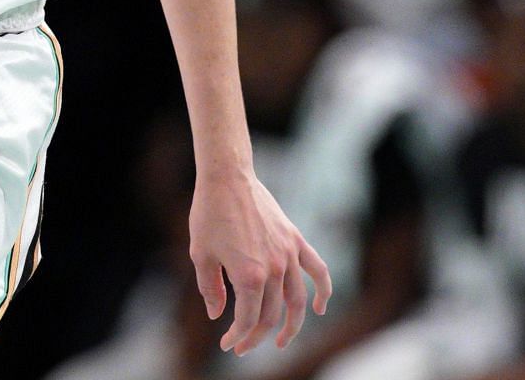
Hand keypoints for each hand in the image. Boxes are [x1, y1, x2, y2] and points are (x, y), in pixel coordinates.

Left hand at [189, 168, 330, 355]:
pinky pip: (317, 269)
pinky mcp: (295, 239)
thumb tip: (218, 315)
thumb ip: (210, 289)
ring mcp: (288, 254)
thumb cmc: (208, 214)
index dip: (238, 336)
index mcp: (249, 276)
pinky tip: (320, 307)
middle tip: (244, 345)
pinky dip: (324, 290)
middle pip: (272, 315)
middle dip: (257, 335)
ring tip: (282, 341)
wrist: (227, 177)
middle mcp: (274, 269)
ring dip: (293, 326)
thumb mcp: (200, 255)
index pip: (249, 319)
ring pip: (297, 300)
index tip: (228, 344)